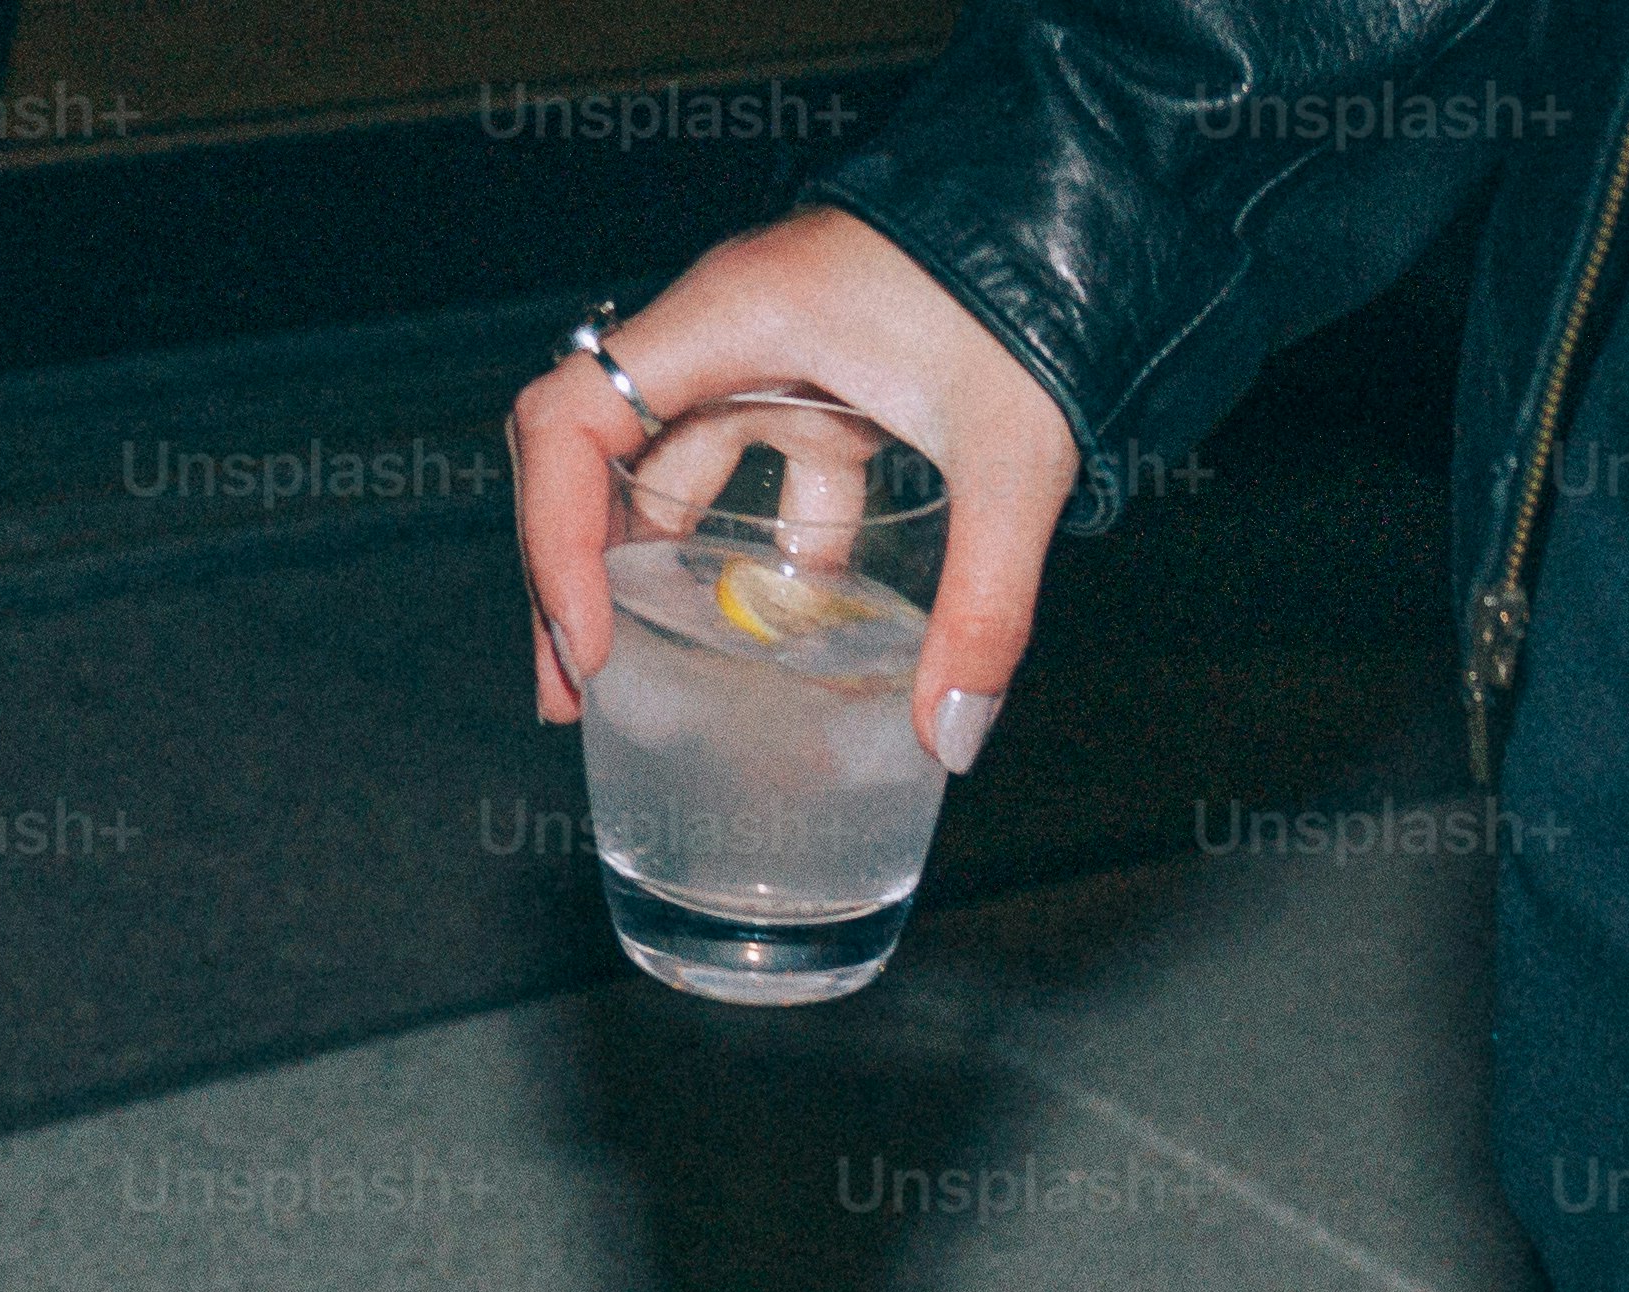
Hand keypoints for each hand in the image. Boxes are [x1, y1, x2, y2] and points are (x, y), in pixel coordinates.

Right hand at [511, 204, 1077, 774]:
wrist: (1074, 216)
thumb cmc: (1029, 290)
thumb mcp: (1009, 457)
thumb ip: (983, 606)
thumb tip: (950, 738)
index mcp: (732, 322)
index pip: (572, 421)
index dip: (555, 537)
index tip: (589, 641)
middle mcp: (727, 337)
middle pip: (596, 460)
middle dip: (574, 579)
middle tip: (574, 692)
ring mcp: (769, 365)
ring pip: (668, 478)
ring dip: (648, 577)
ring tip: (638, 679)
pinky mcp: (819, 394)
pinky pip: (751, 485)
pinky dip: (747, 565)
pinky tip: (765, 645)